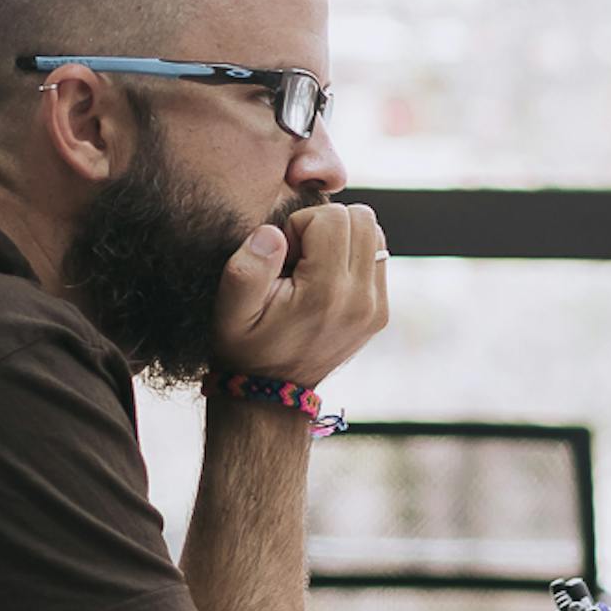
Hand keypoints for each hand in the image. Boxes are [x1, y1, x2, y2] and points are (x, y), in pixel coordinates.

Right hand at [212, 200, 390, 387]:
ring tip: (313, 266)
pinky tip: (326, 279)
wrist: (273, 392)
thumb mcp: (229, 311)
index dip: (299, 224)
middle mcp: (361, 299)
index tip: (283, 255)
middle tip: (298, 257)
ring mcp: (377, 307)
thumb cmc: (246, 348)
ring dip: (342, 238)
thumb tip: (274, 233)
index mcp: (327, 292)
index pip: (332, 217)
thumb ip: (247, 268)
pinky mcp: (381, 312)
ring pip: (374, 233)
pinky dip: (352, 256)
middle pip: (362, 219)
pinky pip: (377, 257)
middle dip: (325, 226)